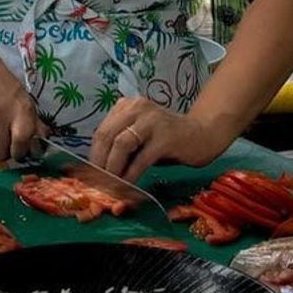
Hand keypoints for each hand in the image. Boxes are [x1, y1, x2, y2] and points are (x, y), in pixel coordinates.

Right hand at [0, 52, 46, 163]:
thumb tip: (44, 140)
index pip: (21, 142)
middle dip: (5, 154)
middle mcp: (2, 116)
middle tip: (7, 147)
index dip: (20, 152)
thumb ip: (35, 122)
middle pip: (1, 152)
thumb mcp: (26, 100)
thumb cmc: (7, 86)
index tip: (20, 151)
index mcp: (21, 111)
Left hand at [90, 98, 217, 181]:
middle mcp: (137, 108)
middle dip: (98, 163)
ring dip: (112, 168)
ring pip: (120, 144)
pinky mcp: (165, 137)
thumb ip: (120, 148)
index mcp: (127, 106)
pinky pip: (141, 158)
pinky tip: (127, 186)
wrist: (203, 135)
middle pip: (106, 135)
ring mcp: (152, 121)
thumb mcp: (140, 138)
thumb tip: (97, 171)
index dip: (93, 155)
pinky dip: (131, 174)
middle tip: (96, 184)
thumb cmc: (167, 139)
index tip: (89, 175)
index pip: (101, 131)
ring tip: (110, 186)